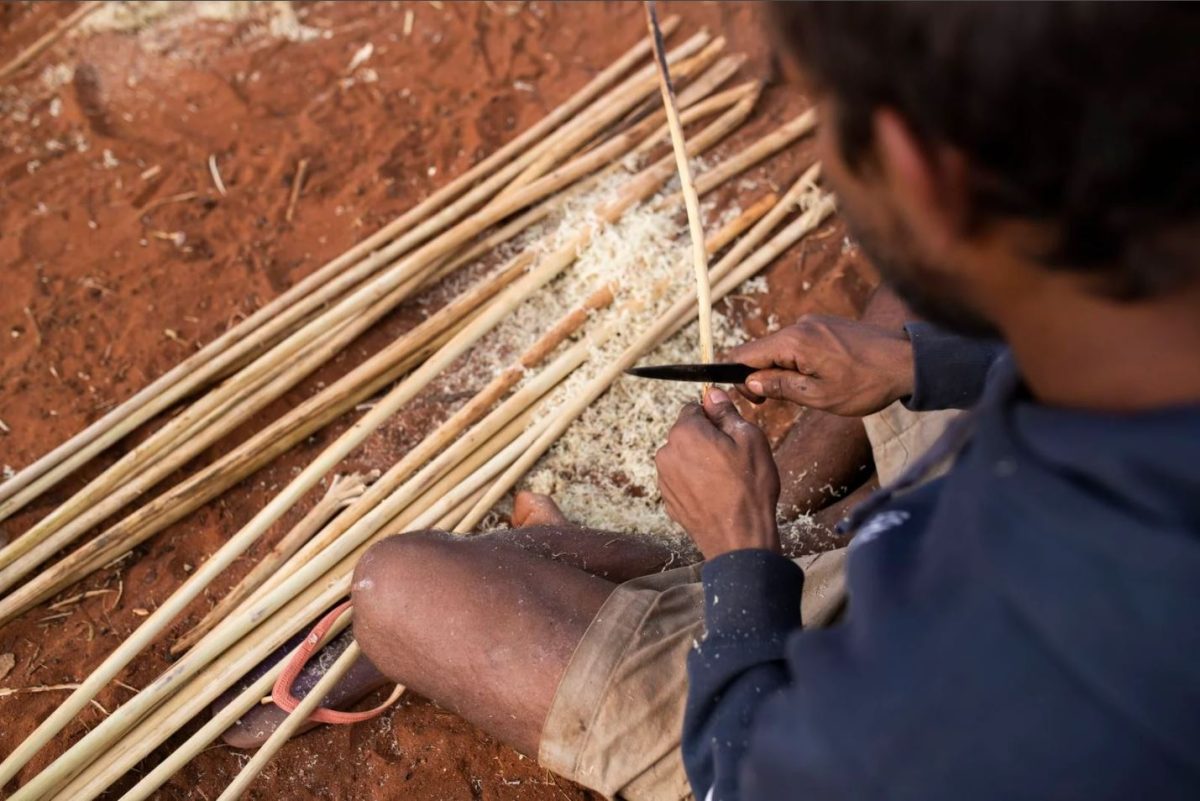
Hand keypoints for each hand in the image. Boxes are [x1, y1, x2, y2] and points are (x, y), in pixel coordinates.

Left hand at [655, 388, 780, 559]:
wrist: (738, 539)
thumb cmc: (748, 488)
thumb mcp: (749, 439)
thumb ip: (726, 412)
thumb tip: (712, 393)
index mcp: (685, 432)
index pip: (694, 408)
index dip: (715, 418)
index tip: (731, 433)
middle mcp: (667, 452)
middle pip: (687, 433)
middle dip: (707, 440)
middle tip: (733, 459)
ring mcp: (665, 478)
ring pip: (684, 457)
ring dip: (701, 462)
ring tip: (726, 480)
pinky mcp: (668, 500)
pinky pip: (682, 480)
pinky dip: (696, 482)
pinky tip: (716, 495)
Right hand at [726, 315, 914, 415]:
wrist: (907, 362)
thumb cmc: (866, 383)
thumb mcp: (819, 396)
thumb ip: (780, 387)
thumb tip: (751, 383)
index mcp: (794, 342)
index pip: (744, 355)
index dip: (738, 378)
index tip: (753, 400)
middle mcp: (800, 325)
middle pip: (760, 350)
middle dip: (761, 376)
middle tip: (778, 402)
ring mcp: (814, 322)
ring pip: (780, 347)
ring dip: (782, 369)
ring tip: (806, 390)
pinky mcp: (826, 324)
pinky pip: (798, 342)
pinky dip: (797, 360)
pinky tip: (819, 376)